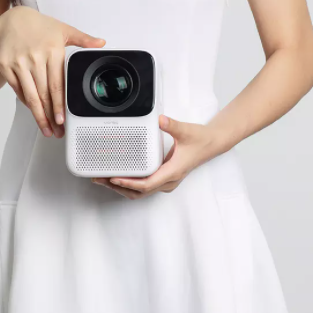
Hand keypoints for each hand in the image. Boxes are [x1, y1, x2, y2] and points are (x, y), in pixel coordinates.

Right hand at [0, 5, 104, 137]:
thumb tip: (101, 43)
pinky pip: (17, 89)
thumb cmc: (40, 27)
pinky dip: (26, 102)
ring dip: (38, 115)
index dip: (59, 105)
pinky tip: (34, 111)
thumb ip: (83, 39)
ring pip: (30, 95)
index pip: (57, 85)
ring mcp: (18, 62)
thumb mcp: (64, 29)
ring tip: (45, 128)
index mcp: (52, 50)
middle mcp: (34, 57)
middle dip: (50, 116)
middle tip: (56, 131)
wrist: (13, 20)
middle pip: (43, 94)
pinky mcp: (5, 66)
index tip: (61, 119)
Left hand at [91, 114, 219, 198]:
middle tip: (100, 179)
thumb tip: (161, 120)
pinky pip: (145, 186)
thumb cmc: (200, 140)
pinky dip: (131, 185)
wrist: (212, 144)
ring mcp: (166, 181)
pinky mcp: (165, 178)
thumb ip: (172, 125)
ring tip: (104, 180)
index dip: (129, 183)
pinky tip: (120, 176)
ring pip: (141, 192)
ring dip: (123, 188)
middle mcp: (168, 180)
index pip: (147, 184)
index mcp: (172, 172)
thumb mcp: (186, 131)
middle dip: (119, 187)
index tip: (114, 179)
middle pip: (140, 191)